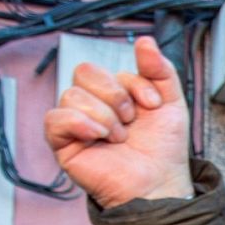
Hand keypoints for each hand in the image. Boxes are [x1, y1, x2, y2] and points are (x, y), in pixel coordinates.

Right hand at [45, 36, 192, 209]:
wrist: (161, 183)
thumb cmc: (164, 149)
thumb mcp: (170, 101)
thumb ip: (160, 69)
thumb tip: (145, 41)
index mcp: (113, 94)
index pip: (108, 68)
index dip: (132, 83)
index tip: (153, 106)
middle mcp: (92, 106)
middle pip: (84, 72)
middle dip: (114, 94)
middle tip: (130, 121)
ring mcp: (76, 126)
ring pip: (71, 94)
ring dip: (103, 115)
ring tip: (119, 138)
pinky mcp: (64, 146)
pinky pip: (54, 119)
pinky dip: (78, 123)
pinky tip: (99, 136)